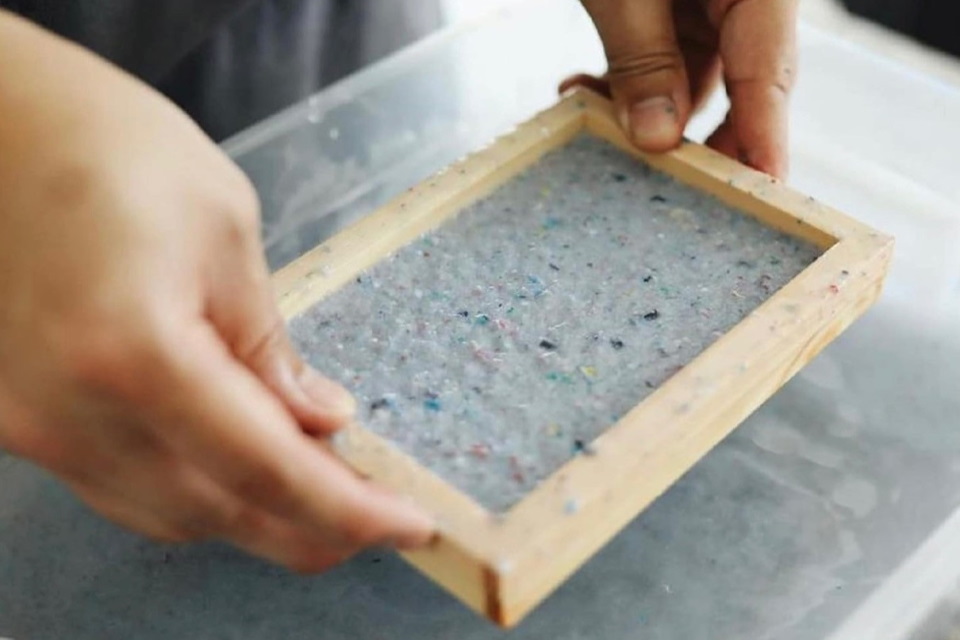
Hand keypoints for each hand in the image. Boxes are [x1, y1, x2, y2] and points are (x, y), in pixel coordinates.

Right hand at [0, 11, 432, 570]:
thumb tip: (319, 420)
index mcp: (134, 351)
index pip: (263, 465)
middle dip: (307, 530)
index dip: (346, 508)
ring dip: (253, 516)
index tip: (410, 525)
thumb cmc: (114, 148)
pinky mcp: (21, 419)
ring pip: (167, 515)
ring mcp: (34, 424)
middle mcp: (71, 411)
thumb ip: (268, 344)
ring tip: (323, 494)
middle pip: (214, 510)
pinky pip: (122, 488)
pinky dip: (196, 493)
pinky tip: (241, 472)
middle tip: (375, 521)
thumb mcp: (225, 232)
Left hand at [566, 0, 798, 177]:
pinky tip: (579, 90)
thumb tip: (657, 139)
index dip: (765, 144)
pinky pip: (657, 56)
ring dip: (641, 108)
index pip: (770, 75)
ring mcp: (706, 2)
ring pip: (687, 77)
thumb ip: (644, 59)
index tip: (761, 199)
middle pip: (738, 87)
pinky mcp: (669, 4)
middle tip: (668, 189)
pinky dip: (622, 78)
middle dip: (696, 139)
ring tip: (595, 127)